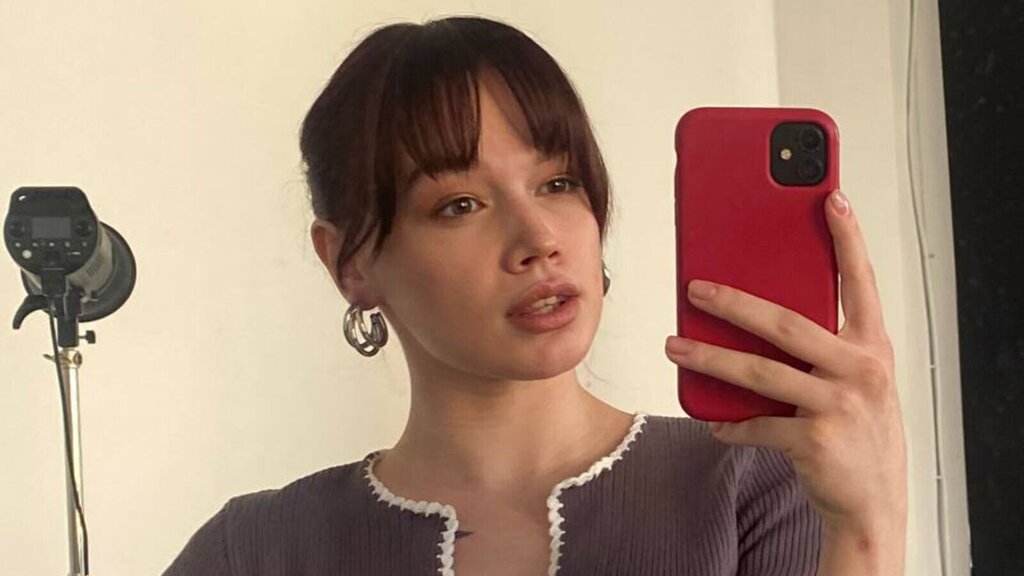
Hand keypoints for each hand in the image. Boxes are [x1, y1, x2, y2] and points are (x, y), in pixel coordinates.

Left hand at [663, 189, 907, 532]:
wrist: (875, 503)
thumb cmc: (860, 432)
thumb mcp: (856, 381)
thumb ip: (824, 346)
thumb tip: (757, 313)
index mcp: (872, 347)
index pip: (860, 282)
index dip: (847, 239)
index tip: (830, 198)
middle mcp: (861, 370)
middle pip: (787, 323)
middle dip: (734, 302)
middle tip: (694, 287)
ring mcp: (839, 405)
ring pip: (760, 371)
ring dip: (710, 358)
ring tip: (675, 346)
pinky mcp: (815, 440)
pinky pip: (756, 424)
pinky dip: (730, 422)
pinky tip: (713, 420)